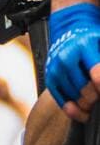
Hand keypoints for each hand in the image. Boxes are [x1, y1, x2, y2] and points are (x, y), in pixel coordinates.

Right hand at [45, 2, 99, 119]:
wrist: (69, 32)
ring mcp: (56, 68)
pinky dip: (74, 111)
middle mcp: (66, 57)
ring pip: (75, 98)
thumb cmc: (92, 41)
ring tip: (94, 100)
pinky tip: (84, 112)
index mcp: (84, 46)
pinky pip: (62, 102)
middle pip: (86, 90)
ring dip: (88, 104)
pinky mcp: (49, 78)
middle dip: (97, 97)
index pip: (97, 74)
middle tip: (99, 95)